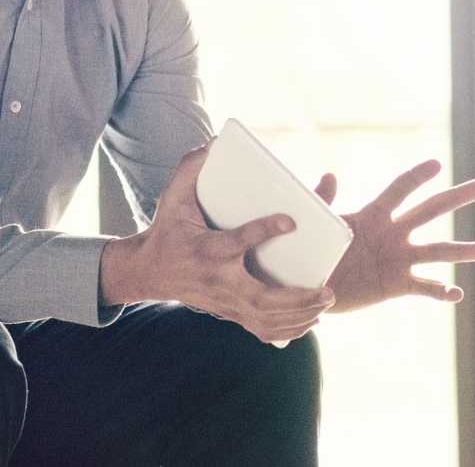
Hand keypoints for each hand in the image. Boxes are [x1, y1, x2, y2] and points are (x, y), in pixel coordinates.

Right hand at [99, 146, 334, 343]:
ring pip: (265, 320)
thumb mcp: (172, 197)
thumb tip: (214, 144)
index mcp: (207, 250)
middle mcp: (219, 281)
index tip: (291, 221)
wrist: (148, 272)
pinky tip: (310, 322)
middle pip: (261, 299)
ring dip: (299, 316)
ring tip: (325, 300)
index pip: (238, 242)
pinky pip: (261, 331)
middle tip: (326, 289)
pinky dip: (288, 331)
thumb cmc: (167, 231)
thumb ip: (191, 169)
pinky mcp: (229, 314)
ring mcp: (225, 303)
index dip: (264, 230)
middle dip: (296, 298)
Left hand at [315, 159, 474, 312]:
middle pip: (430, 211)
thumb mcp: (319, 226)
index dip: (417, 177)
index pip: (399, 190)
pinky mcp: (398, 285)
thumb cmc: (315, 251)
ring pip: (436, 251)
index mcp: (374, 214)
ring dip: (461, 250)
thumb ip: (324, 202)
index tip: (437, 164)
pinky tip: (457, 294)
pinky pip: (424, 287)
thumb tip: (330, 175)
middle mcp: (393, 234)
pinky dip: (441, 291)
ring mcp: (399, 259)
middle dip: (456, 198)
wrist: (312, 289)